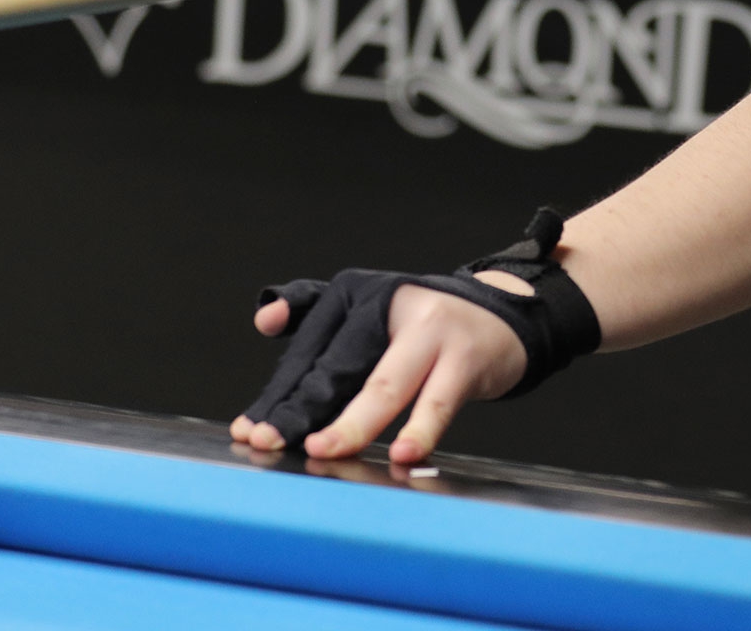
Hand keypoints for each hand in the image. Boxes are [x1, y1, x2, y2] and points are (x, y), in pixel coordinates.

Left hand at [227, 271, 531, 464]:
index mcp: (356, 295)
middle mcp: (389, 305)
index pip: (309, 352)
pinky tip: (406, 455)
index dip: (279, 396)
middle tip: (270, 443)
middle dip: (303, 411)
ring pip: (386, 384)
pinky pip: (439, 400)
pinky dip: (421, 429)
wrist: (499, 317)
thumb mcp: (366, 309)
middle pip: (339, 366)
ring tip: (326, 450)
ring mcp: (430, 331)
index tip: (250, 432)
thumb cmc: (420, 325)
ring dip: (355, 422)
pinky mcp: (465, 357)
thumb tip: (263, 320)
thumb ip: (310, 310)